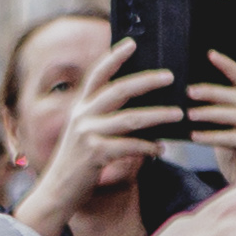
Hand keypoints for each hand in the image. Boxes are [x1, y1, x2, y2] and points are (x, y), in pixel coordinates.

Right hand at [10, 41, 171, 235]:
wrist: (57, 192)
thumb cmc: (78, 163)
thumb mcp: (85, 134)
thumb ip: (103, 118)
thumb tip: (139, 105)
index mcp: (80, 107)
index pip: (98, 74)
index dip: (114, 57)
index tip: (132, 44)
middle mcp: (82, 116)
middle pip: (119, 90)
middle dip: (147, 81)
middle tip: (170, 77)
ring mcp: (87, 134)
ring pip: (131, 119)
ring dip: (158, 115)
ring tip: (178, 114)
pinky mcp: (95, 154)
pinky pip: (130, 146)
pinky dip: (149, 146)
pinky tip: (160, 149)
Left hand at [187, 52, 235, 184]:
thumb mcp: (225, 137)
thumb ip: (216, 121)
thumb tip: (186, 104)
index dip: (228, 67)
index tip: (209, 54)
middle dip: (214, 91)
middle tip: (189, 90)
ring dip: (212, 112)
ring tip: (189, 113)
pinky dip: (215, 135)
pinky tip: (196, 136)